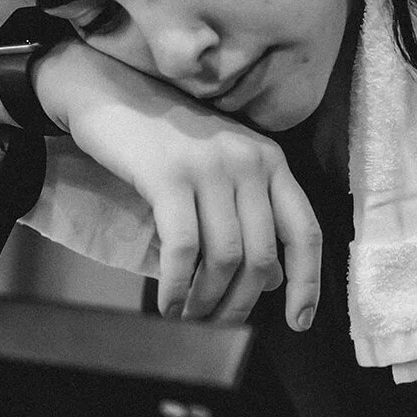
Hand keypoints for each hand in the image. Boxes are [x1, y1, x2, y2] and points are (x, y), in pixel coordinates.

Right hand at [35, 39, 322, 330]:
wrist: (108, 90)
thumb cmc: (164, 137)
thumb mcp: (220, 169)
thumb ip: (250, 215)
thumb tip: (274, 279)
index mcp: (270, 160)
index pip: (304, 230)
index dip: (307, 282)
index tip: (299, 321)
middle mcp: (249, 161)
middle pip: (261, 256)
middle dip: (240, 304)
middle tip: (217, 326)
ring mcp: (210, 166)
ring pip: (225, 258)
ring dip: (207, 301)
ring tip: (189, 318)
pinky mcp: (169, 176)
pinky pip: (183, 249)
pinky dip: (176, 286)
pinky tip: (166, 302)